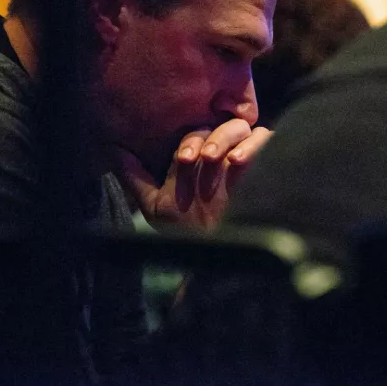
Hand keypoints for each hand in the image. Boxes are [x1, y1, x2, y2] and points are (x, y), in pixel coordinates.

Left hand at [118, 119, 271, 229]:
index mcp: (198, 157)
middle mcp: (222, 154)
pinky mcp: (269, 164)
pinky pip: (268, 139)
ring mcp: (246, 158)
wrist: (222, 258)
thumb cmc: (189, 232)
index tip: (183, 162)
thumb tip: (117, 150)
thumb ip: (138, 179)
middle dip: (209, 139)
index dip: (189, 143)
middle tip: (204, 158)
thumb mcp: (157, 207)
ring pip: (243, 128)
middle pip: (218, 126)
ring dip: (231, 138)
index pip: (195, 135)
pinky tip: (243, 161)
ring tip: (227, 159)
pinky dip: (258, 144)